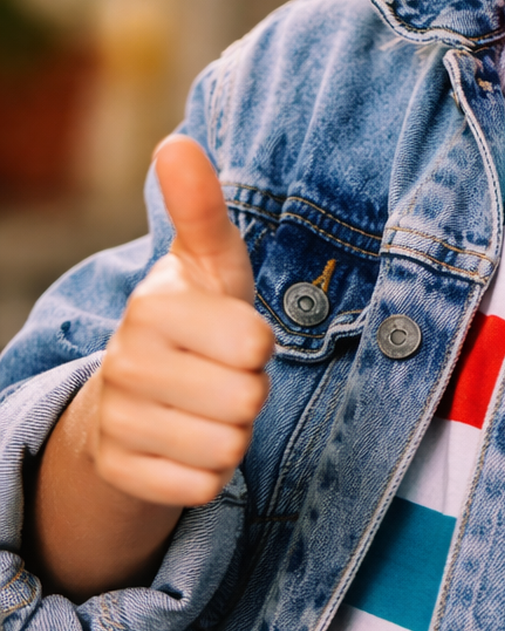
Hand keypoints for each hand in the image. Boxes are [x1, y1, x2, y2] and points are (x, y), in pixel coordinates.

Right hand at [89, 135, 274, 506]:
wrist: (135, 396)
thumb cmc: (194, 318)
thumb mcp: (207, 262)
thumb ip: (202, 208)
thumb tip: (177, 142)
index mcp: (152, 306)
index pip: (254, 343)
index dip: (259, 344)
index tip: (234, 336)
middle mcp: (125, 363)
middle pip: (247, 400)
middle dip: (250, 393)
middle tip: (222, 376)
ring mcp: (117, 421)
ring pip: (228, 448)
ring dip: (234, 434)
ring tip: (207, 407)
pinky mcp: (121, 473)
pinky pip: (202, 488)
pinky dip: (209, 473)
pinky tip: (187, 444)